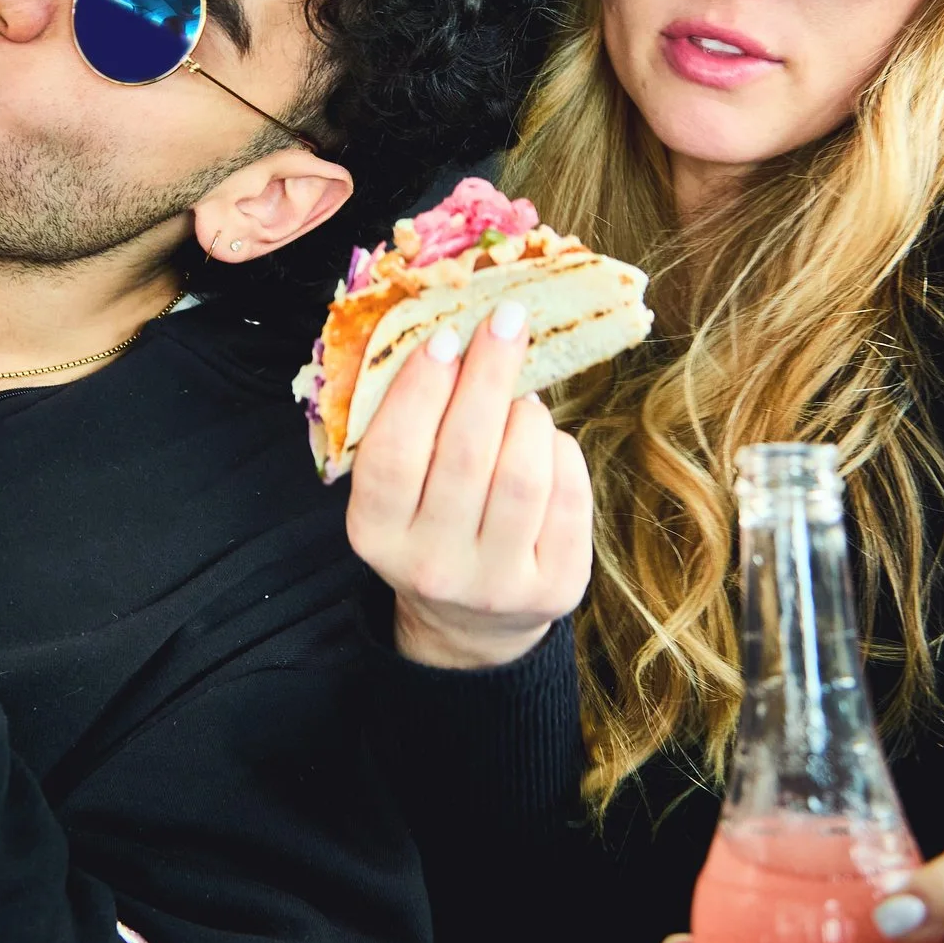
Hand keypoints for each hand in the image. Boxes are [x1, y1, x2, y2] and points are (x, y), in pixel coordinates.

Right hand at [344, 299, 592, 669]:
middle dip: (489, 375)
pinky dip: (560, 448)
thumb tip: (455, 333)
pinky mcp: (556, 587)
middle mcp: (432, 567)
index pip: (392, 454)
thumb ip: (407, 426)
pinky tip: (544, 441)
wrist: (471, 620)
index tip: (443, 336)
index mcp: (375, 535)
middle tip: (505, 322)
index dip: (418, 389)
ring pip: (523, 472)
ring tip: (521, 398)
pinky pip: (568, 493)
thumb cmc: (430, 524)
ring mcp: (497, 584)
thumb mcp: (395, 492)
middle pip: (466, 455)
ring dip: (528, 415)